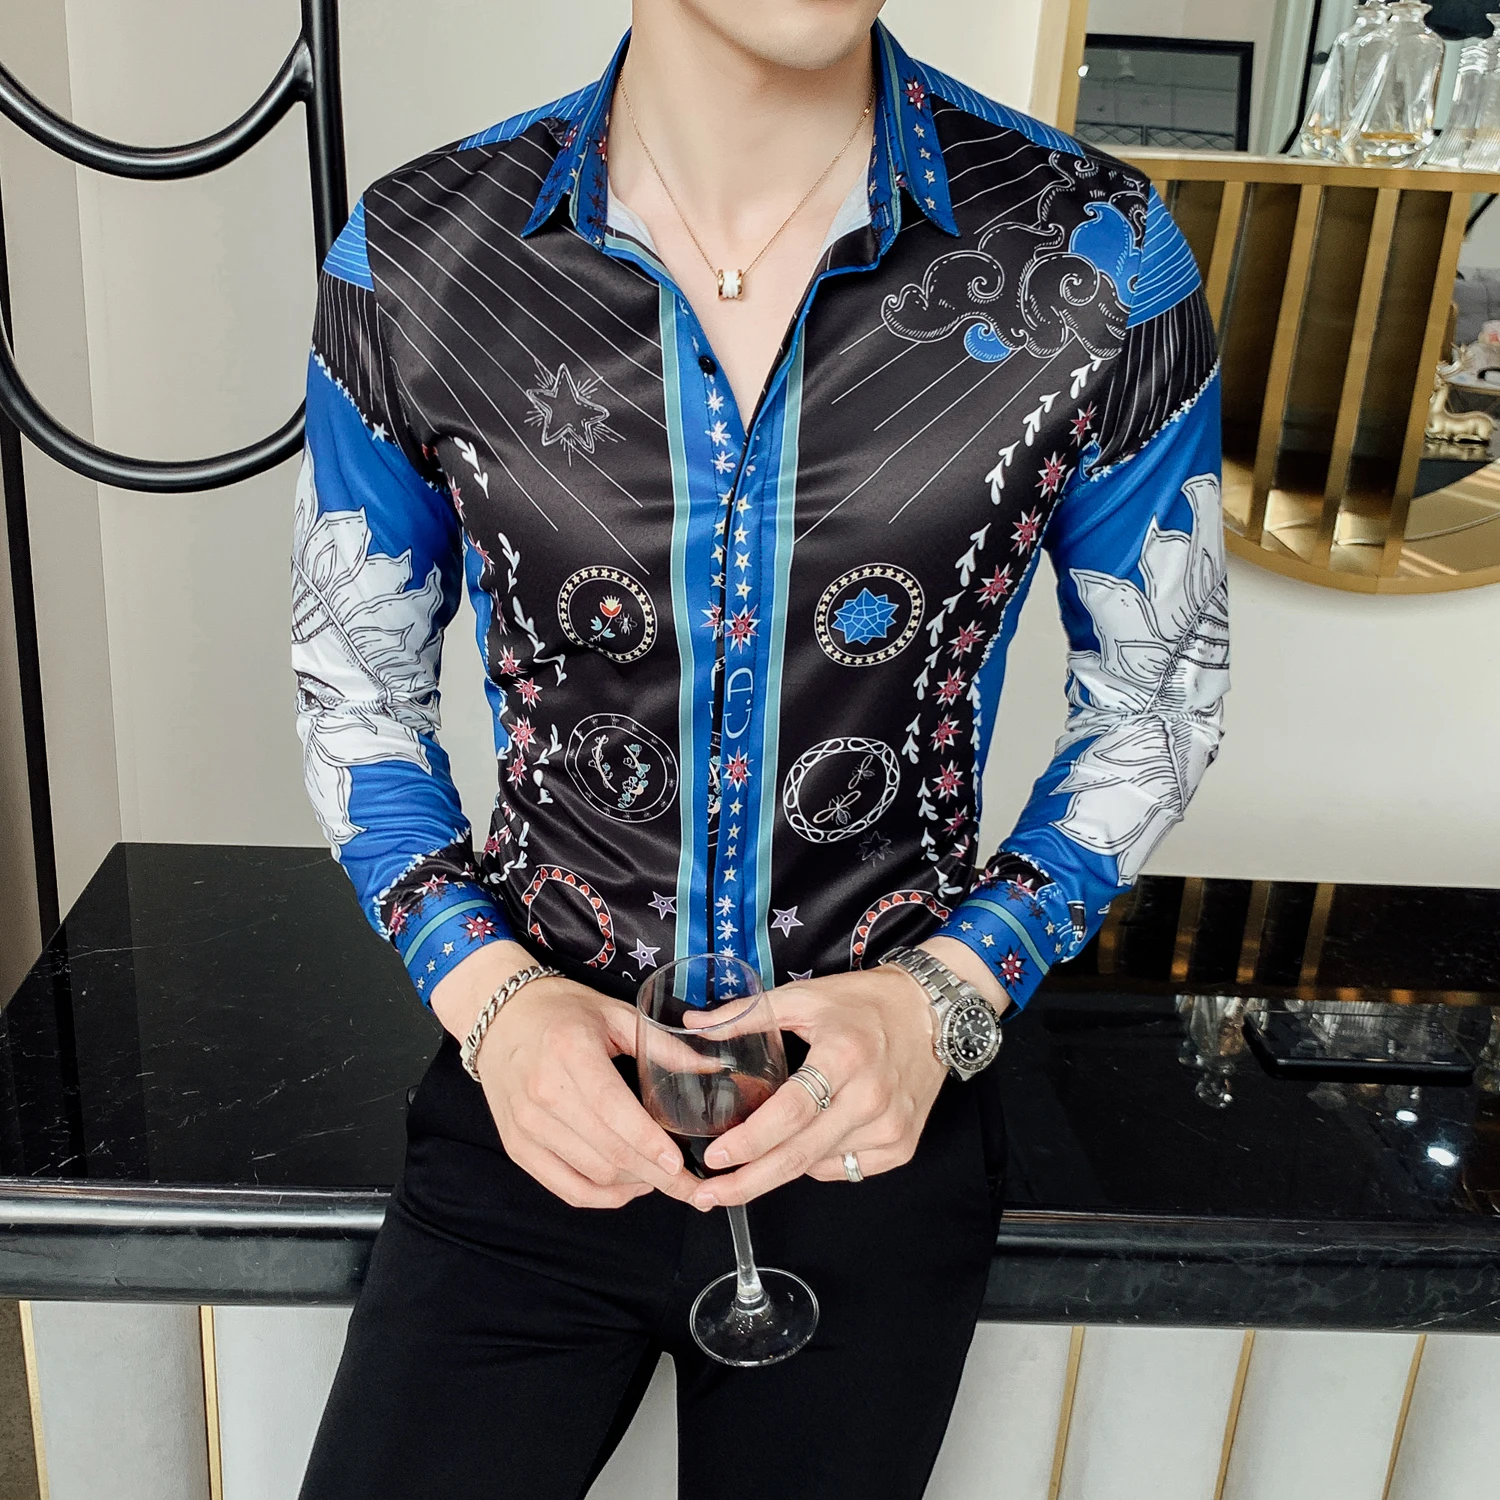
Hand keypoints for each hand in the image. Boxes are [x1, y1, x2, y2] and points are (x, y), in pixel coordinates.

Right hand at [431, 943, 695, 1208]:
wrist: (499, 1017)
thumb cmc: (562, 1011)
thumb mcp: (616, 1015)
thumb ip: (664, 1045)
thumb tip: (713, 1068)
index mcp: (571, 1053)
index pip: (615, 1112)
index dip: (651, 1144)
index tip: (682, 1164)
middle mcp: (544, 1094)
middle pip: (609, 1153)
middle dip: (657, 1177)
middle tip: (692, 1186)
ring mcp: (527, 1126)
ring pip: (592, 1175)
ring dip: (634, 1184)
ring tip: (663, 1178)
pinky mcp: (517, 1148)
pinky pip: (565, 1189)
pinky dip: (602, 1196)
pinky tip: (629, 1186)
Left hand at [685, 939, 1009, 1209]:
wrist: (931, 1011)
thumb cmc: (865, 1002)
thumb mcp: (804, 997)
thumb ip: (747, 1015)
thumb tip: (692, 1026)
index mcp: (842, 1056)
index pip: (790, 1112)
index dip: (750, 1140)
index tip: (714, 1158)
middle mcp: (870, 1097)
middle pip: (801, 1154)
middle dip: (749, 1182)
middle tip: (710, 1196)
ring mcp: (890, 1126)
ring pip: (819, 1166)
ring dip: (781, 1169)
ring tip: (751, 1164)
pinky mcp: (902, 1145)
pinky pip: (847, 1170)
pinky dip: (818, 1164)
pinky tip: (806, 1144)